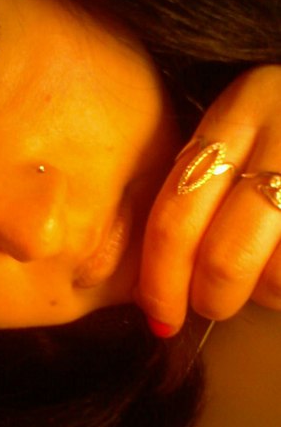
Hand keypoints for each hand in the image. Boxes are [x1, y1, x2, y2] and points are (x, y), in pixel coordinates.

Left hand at [138, 65, 280, 335]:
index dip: (160, 281)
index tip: (159, 316)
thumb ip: (198, 191)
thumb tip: (157, 285)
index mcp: (238, 110)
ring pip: (278, 275)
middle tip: (211, 305)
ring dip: (266, 294)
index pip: (175, 216)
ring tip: (271, 272)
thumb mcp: (242, 137)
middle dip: (210, 299)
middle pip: (223, 257)